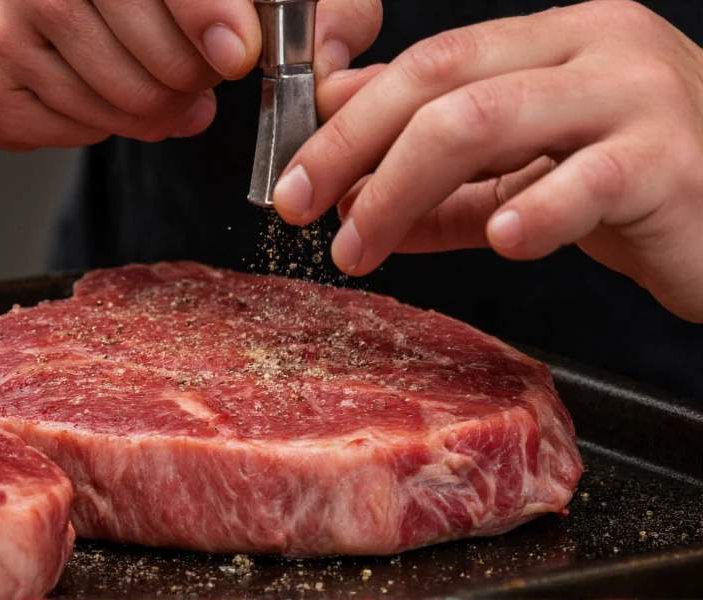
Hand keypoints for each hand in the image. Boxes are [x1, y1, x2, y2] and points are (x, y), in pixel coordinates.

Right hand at [0, 0, 380, 149]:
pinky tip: (98, 89)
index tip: (236, 52)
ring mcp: (1, 29)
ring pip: (126, 108)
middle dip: (191, 80)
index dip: (209, 19)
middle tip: (191, 70)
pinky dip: (106, 125)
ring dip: (156, 108)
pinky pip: (83, 135)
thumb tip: (327, 54)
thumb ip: (307, 7)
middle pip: (160, 65)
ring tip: (150, 81)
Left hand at [273, 0, 702, 322]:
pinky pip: (589, 180)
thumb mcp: (524, 174)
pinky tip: (500, 242)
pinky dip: (534, 212)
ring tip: (362, 246)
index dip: (347, 121)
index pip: (426, 64)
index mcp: (553, 42)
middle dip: (353, 149)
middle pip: (442, 84)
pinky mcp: (672, 161)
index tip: (294, 177)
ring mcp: (637, 97)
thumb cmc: (637, 191)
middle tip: (303, 209)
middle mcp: (593, 49)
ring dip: (403, 190)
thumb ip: (441, 174)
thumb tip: (349, 176)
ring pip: (490, 120)